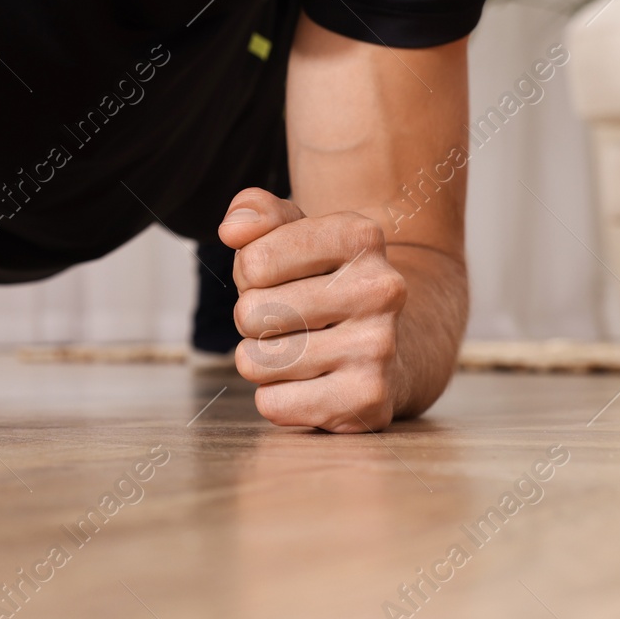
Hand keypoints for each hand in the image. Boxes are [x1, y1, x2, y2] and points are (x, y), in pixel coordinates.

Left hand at [217, 188, 408, 432]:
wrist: (386, 344)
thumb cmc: (322, 282)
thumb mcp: (294, 232)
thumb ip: (257, 213)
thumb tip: (233, 228)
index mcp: (360, 236)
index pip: (252, 262)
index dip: (250, 274)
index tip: (281, 278)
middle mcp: (380, 289)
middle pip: (251, 312)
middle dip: (252, 320)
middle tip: (287, 320)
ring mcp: (379, 347)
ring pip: (257, 362)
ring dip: (261, 361)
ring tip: (298, 350)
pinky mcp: (369, 400)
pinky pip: (273, 405)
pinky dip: (277, 398)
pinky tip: (310, 383)